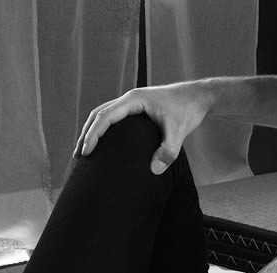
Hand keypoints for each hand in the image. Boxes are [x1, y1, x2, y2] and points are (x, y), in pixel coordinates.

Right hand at [74, 82, 212, 174]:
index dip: (93, 134)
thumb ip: (168, 151)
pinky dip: (103, 129)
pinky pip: (113, 118)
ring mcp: (132, 103)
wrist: (198, 97)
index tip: (86, 152)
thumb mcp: (179, 132)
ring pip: (103, 115)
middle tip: (78, 156)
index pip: (105, 116)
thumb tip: (154, 170)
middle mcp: (130, 99)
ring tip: (85, 152)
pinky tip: (104, 145)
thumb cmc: (188, 110)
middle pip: (98, 114)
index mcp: (134, 100)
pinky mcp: (137, 110)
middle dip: (86, 134)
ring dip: (92, 131)